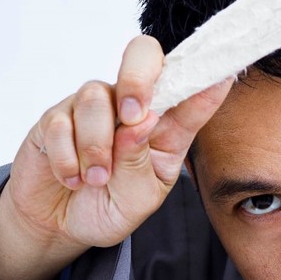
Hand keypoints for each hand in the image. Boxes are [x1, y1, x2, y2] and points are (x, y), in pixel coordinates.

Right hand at [0, 35, 231, 279]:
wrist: (60, 225)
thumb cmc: (110, 206)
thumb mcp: (140, 197)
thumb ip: (142, 160)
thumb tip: (142, 121)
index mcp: (166, 125)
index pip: (189, 88)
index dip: (205, 76)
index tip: (224, 75)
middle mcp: (132, 105)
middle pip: (142, 54)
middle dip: (138, 79)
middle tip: (133, 117)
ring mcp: (94, 107)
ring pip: (96, 97)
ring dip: (96, 146)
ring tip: (95, 179)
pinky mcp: (56, 117)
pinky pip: (60, 122)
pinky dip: (67, 158)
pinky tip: (72, 179)